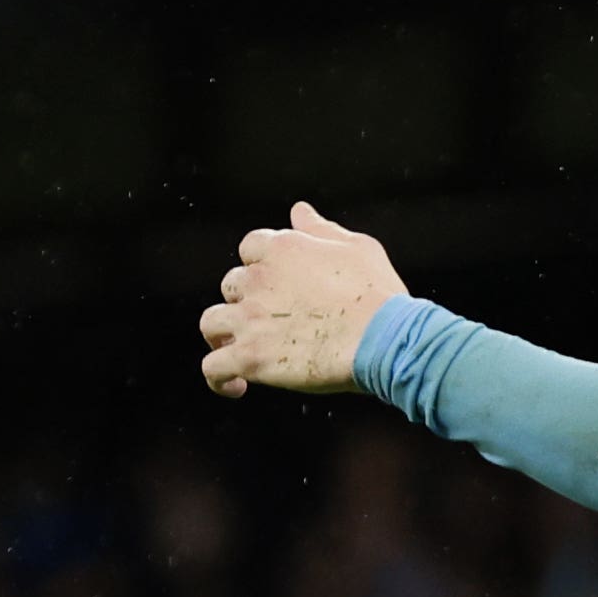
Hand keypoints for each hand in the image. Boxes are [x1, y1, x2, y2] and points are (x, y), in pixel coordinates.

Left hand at [198, 202, 408, 396]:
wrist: (386, 340)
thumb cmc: (380, 294)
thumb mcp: (359, 248)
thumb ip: (322, 229)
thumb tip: (298, 211)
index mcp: (282, 249)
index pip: (251, 247)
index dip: (264, 265)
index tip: (281, 283)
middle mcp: (258, 279)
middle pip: (232, 285)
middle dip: (248, 300)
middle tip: (273, 321)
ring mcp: (250, 319)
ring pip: (211, 323)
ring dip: (224, 335)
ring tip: (241, 349)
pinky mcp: (250, 357)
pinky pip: (213, 368)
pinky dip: (220, 378)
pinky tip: (237, 386)